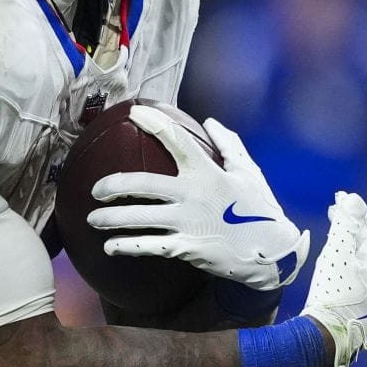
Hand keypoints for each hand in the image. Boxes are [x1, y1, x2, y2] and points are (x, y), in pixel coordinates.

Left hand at [85, 106, 309, 289]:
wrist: (273, 253)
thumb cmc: (259, 209)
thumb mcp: (249, 172)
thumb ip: (229, 145)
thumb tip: (210, 121)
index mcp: (207, 173)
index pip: (177, 142)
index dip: (154, 124)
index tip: (133, 113)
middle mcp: (193, 195)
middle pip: (143, 184)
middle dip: (114, 185)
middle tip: (96, 190)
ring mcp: (188, 223)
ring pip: (140, 218)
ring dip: (111, 219)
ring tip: (92, 219)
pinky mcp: (187, 248)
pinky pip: (150, 246)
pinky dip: (127, 246)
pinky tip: (110, 247)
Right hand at [299, 191, 366, 366]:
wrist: (328, 333)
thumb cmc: (333, 291)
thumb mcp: (338, 253)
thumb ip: (347, 225)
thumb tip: (355, 199)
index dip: (352, 211)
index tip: (338, 198)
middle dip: (351, 227)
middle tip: (334, 211)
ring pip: (364, 261)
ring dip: (350, 245)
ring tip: (335, 234)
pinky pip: (360, 275)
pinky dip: (350, 262)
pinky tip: (339, 262)